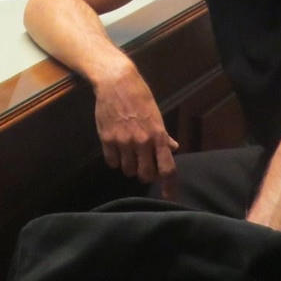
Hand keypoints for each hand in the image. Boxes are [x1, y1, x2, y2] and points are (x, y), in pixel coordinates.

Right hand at [92, 65, 179, 197]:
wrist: (116, 82)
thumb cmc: (139, 96)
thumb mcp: (155, 114)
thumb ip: (163, 135)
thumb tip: (173, 148)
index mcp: (158, 135)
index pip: (167, 168)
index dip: (170, 187)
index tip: (170, 199)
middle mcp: (142, 142)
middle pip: (146, 175)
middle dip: (145, 174)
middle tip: (142, 165)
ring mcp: (123, 141)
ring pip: (127, 170)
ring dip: (129, 166)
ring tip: (128, 153)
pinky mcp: (107, 139)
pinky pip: (111, 162)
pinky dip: (114, 159)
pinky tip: (115, 148)